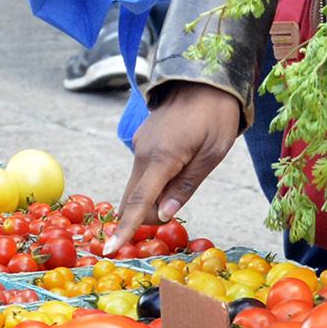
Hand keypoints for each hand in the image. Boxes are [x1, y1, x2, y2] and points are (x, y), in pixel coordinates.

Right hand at [113, 83, 246, 246]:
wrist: (205, 77)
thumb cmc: (217, 116)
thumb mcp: (212, 154)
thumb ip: (187, 186)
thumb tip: (165, 215)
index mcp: (163, 157)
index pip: (139, 201)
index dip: (126, 229)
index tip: (110, 250)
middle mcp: (143, 151)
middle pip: (133, 199)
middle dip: (149, 215)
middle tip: (179, 207)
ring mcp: (140, 145)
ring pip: (137, 186)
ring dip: (153, 198)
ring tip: (187, 176)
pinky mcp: (142, 141)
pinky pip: (143, 171)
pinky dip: (154, 181)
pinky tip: (180, 163)